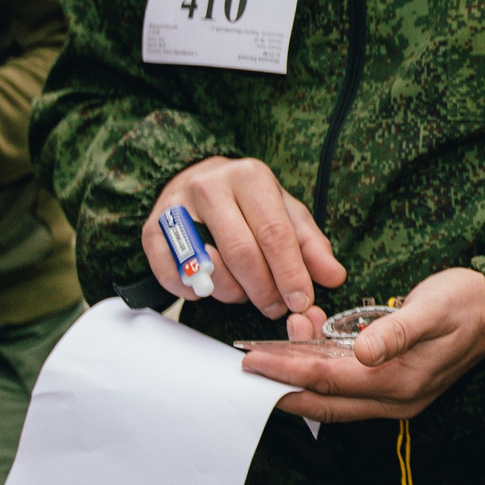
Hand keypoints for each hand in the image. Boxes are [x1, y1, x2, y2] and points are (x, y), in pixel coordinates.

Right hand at [146, 157, 344, 317]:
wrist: (193, 180)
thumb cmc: (247, 202)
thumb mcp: (285, 212)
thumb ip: (311, 244)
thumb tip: (334, 276)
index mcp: (250, 177)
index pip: (274, 232)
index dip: (290, 273)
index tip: (302, 301)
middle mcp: (210, 186)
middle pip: (241, 252)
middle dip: (264, 290)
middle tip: (276, 308)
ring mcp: (175, 208)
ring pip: (208, 267)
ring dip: (232, 292)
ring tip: (246, 292)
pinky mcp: (150, 231)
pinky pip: (174, 277)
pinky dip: (196, 293)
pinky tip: (212, 288)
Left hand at [240, 266, 484, 422]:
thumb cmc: (466, 302)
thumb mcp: (432, 308)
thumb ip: (397, 331)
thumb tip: (363, 352)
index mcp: (401, 382)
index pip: (330, 380)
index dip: (288, 369)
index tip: (253, 359)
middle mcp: (396, 400)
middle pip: (324, 402)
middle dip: (283, 384)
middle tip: (250, 365)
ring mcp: (396, 398)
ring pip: (334, 397)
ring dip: (302, 376)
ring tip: (281, 341)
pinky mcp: (394, 387)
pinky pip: (348, 389)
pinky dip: (322, 372)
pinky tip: (310, 344)